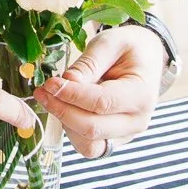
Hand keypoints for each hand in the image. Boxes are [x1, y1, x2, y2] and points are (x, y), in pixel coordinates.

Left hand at [37, 24, 164, 157]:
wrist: (145, 58)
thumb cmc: (128, 48)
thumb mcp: (110, 43)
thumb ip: (89, 63)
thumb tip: (66, 83)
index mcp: (142, 94)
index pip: (101, 103)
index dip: (71, 95)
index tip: (49, 83)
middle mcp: (137, 121)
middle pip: (92, 128)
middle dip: (62, 110)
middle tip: (42, 91)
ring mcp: (126, 134)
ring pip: (88, 142)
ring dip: (64, 122)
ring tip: (49, 98)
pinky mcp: (113, 139)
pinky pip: (89, 145)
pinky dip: (71, 130)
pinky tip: (62, 108)